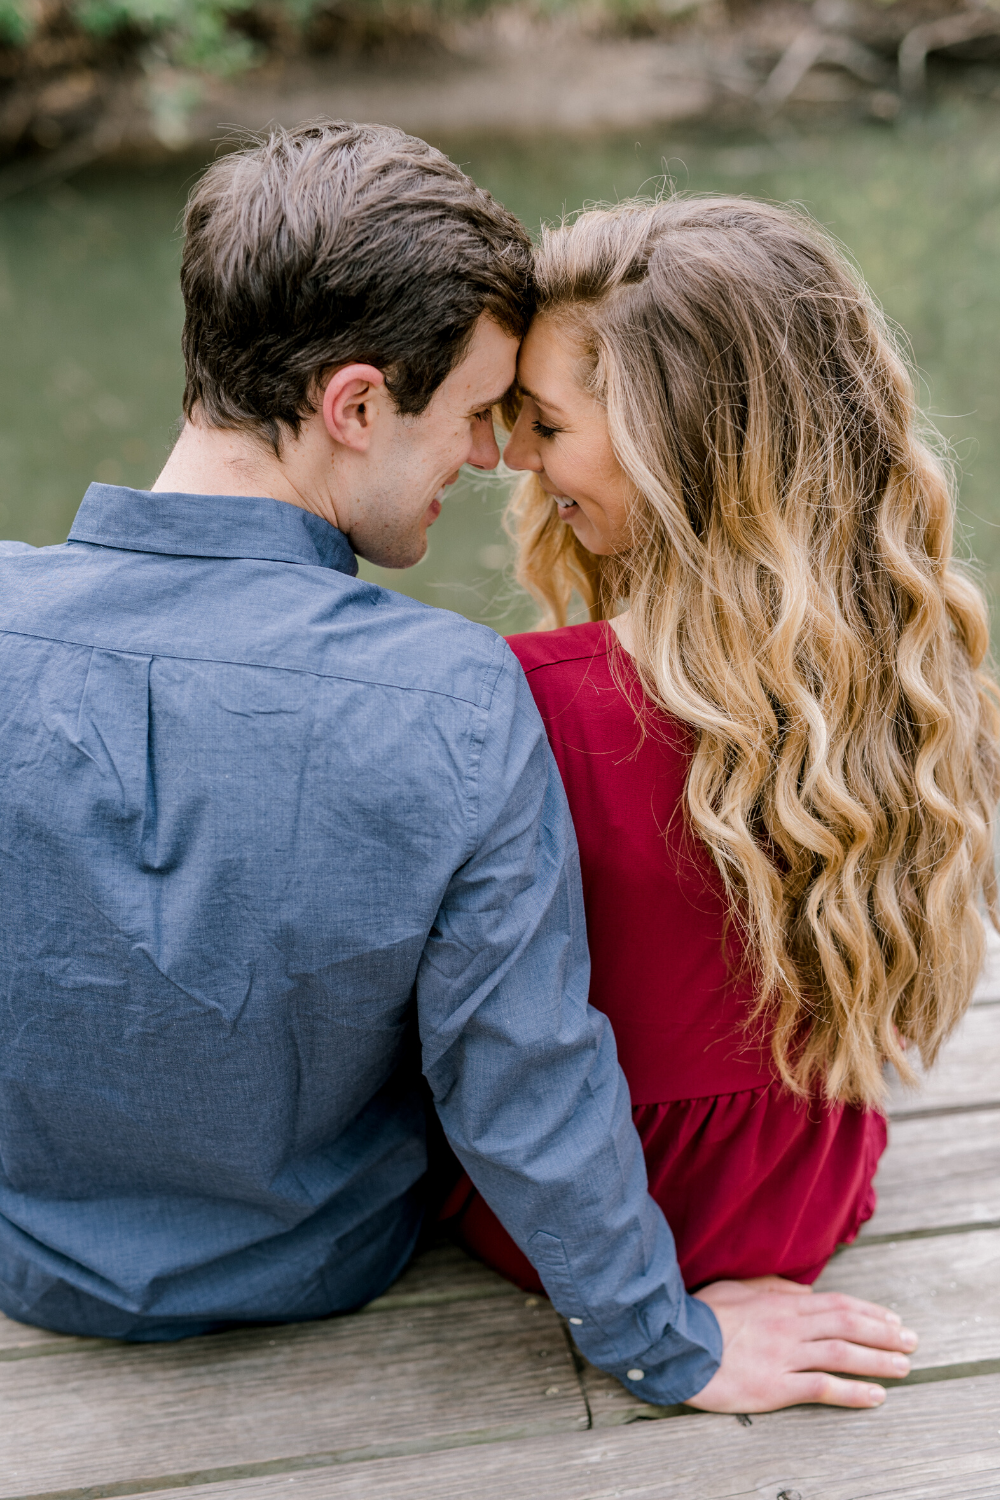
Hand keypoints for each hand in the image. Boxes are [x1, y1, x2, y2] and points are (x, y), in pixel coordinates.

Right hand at [687, 1277, 917, 1411]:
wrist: (673, 1341)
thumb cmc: (701, 1314)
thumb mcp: (736, 1287)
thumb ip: (772, 1288)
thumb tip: (803, 1292)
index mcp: (780, 1301)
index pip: (837, 1303)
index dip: (870, 1311)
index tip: (893, 1319)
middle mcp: (789, 1325)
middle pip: (847, 1326)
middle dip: (884, 1333)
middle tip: (912, 1342)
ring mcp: (783, 1355)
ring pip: (842, 1354)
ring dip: (878, 1361)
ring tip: (904, 1367)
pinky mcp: (774, 1385)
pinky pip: (821, 1387)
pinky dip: (852, 1391)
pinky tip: (875, 1397)